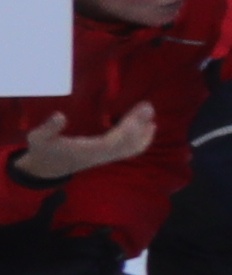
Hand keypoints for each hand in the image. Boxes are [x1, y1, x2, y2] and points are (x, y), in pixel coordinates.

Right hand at [13, 103, 154, 181]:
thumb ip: (48, 128)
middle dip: (139, 126)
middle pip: (126, 144)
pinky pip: (130, 150)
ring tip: (151, 114)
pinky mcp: (108, 156)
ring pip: (132, 149)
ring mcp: (106, 157)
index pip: (112, 142)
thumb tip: (59, 116)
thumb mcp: (38, 138)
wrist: (47, 168)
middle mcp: (100, 156)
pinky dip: (143, 140)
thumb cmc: (43, 150)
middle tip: (147, 106)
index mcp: (86, 151)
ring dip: (144, 132)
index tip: (135, 113)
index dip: (126, 129)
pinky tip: (151, 127)